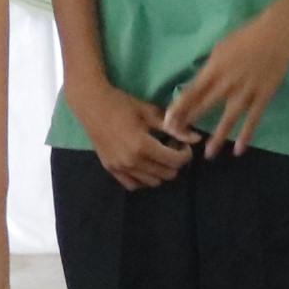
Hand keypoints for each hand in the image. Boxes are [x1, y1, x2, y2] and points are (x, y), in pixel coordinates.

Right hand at [69, 78, 191, 191]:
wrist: (92, 104)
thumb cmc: (122, 104)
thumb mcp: (150, 112)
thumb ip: (174, 127)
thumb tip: (196, 138)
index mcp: (143, 146)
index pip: (175, 161)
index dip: (186, 154)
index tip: (184, 144)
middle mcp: (132, 161)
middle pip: (167, 174)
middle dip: (175, 162)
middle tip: (172, 148)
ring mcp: (120, 168)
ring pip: (152, 182)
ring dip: (161, 171)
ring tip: (158, 155)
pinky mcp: (111, 169)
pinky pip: (133, 184)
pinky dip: (143, 179)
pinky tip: (145, 165)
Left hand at [163, 9, 288, 157]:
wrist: (277, 33)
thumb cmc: (247, 35)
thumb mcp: (222, 46)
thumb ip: (211, 66)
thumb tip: (200, 81)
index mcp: (215, 68)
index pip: (192, 91)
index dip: (180, 107)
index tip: (168, 121)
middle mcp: (228, 82)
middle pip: (205, 105)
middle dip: (190, 122)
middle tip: (179, 139)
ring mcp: (246, 90)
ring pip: (229, 118)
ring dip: (218, 136)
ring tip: (208, 154)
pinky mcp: (263, 96)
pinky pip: (253, 119)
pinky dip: (247, 135)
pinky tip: (239, 150)